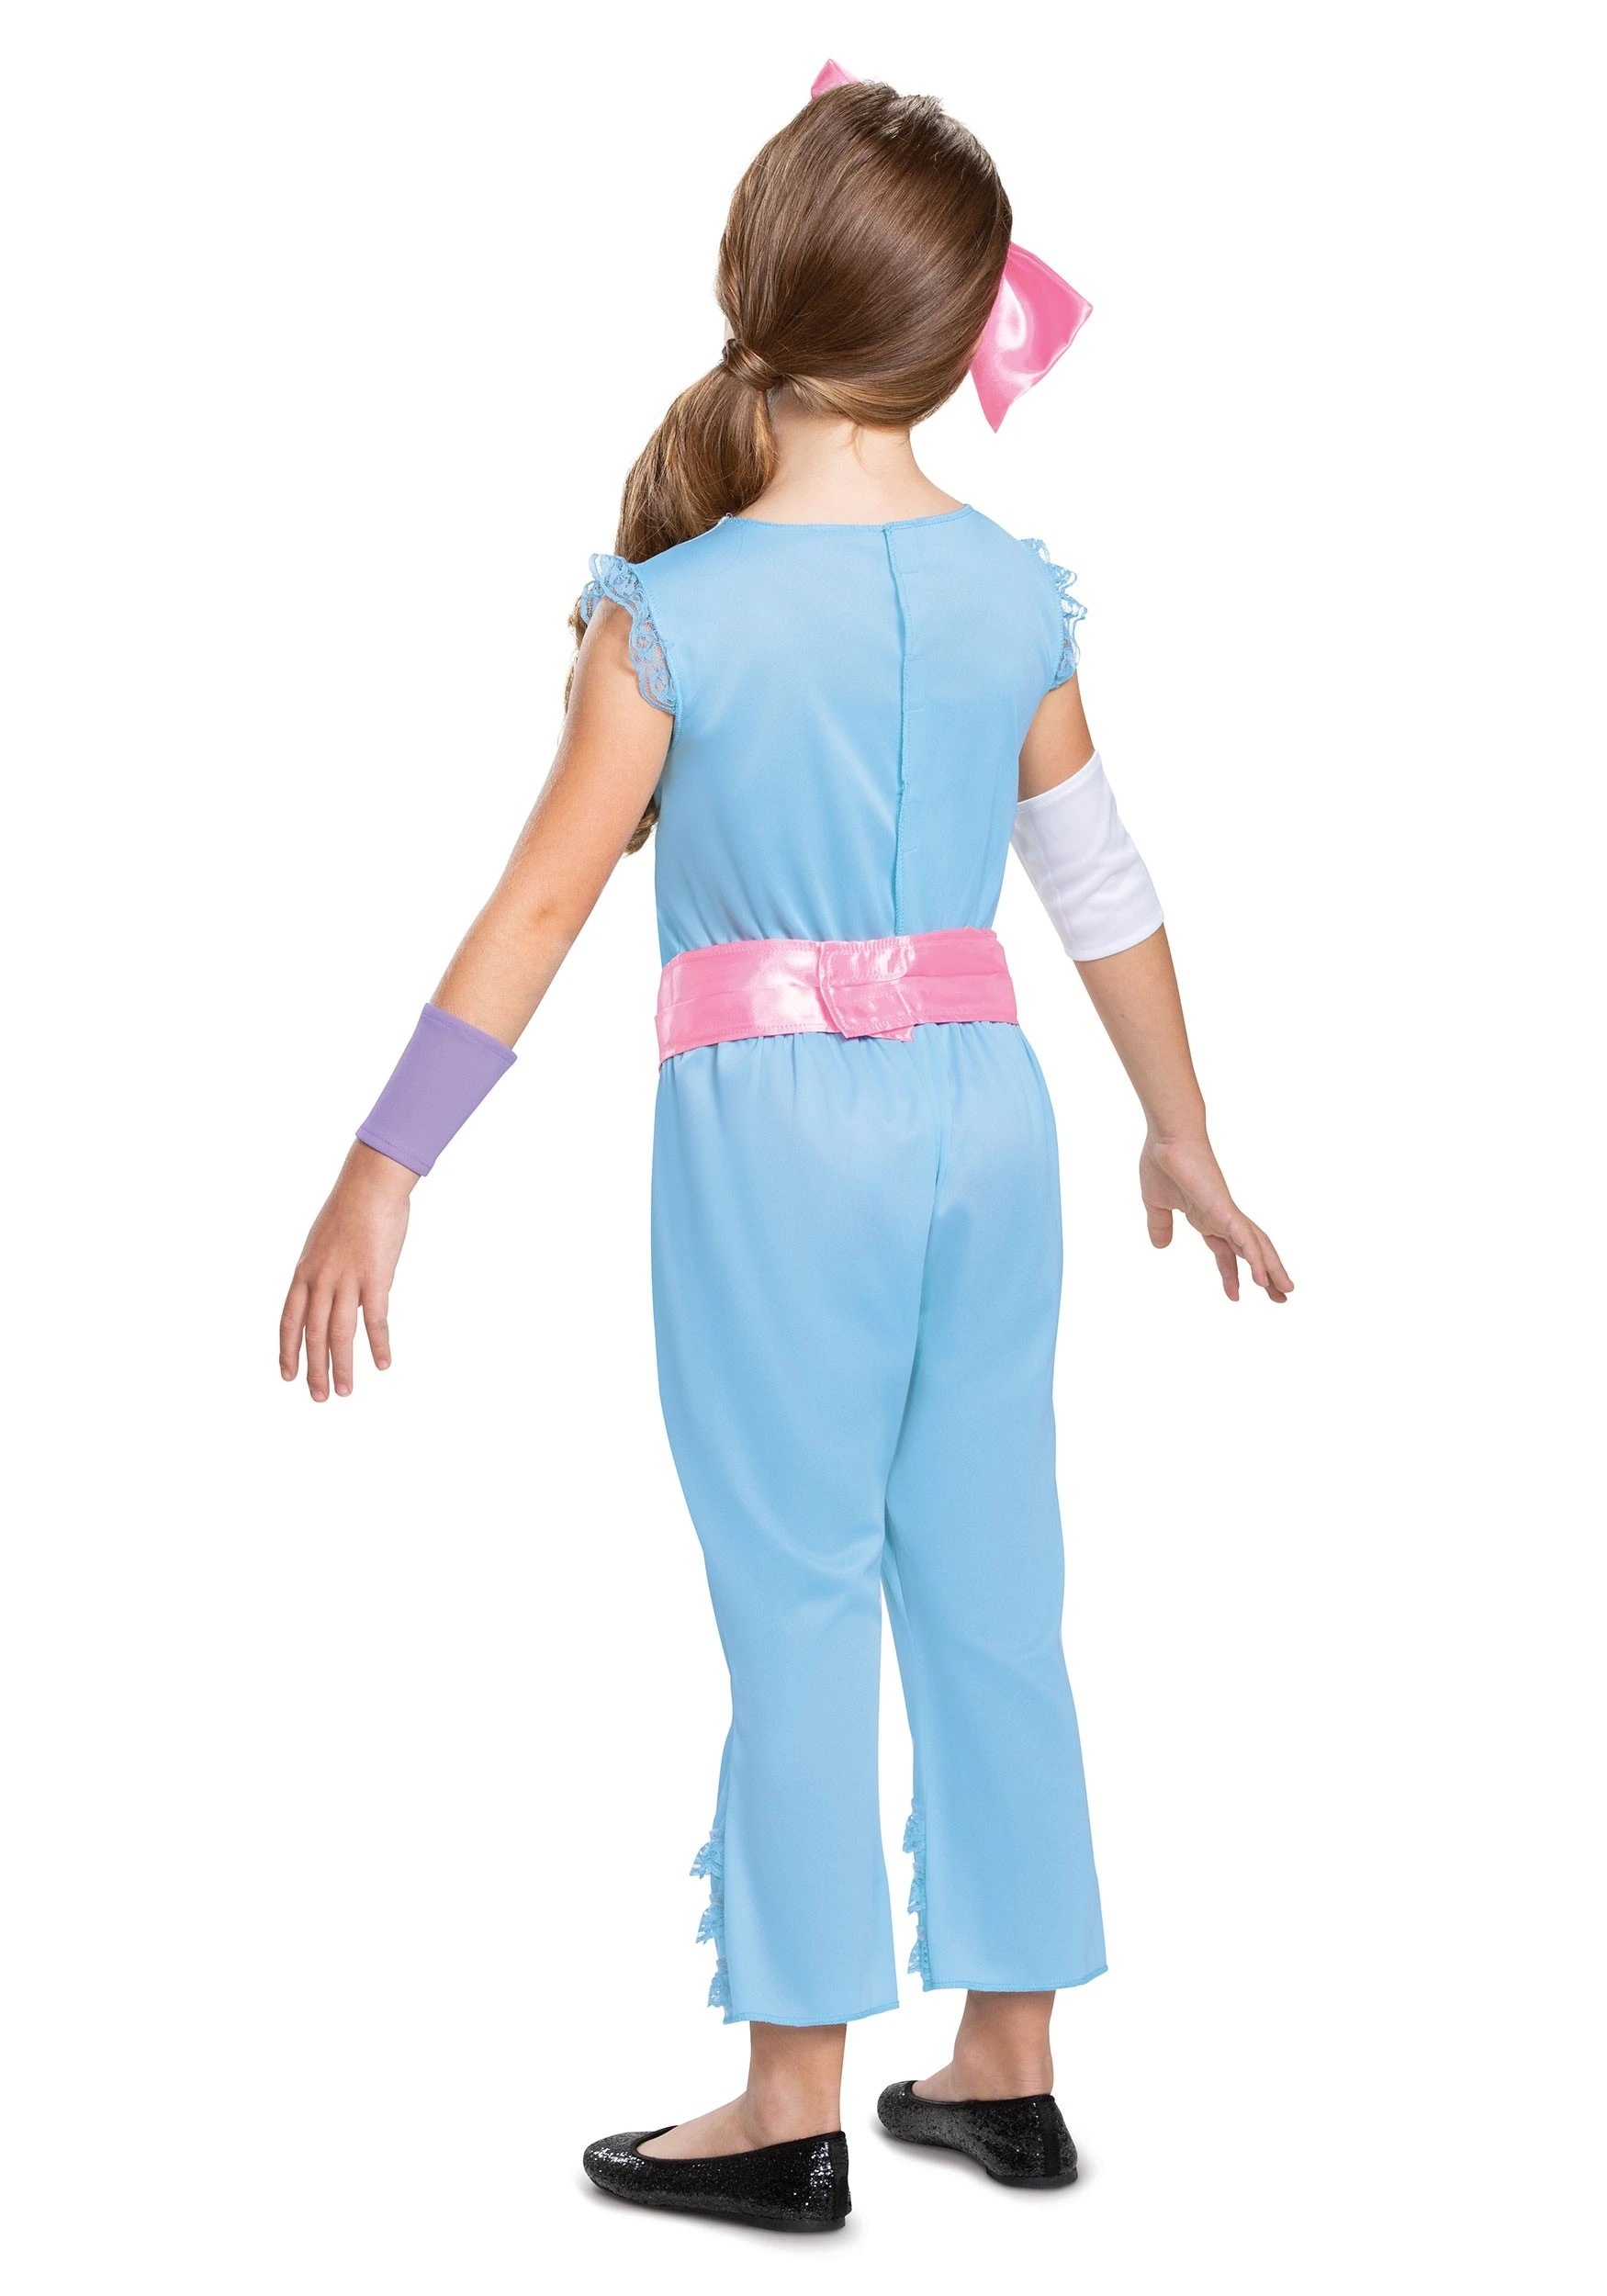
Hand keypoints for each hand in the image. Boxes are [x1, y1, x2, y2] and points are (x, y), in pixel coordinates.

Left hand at [280, 1144, 415, 1398]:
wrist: (370, 1184)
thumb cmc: (350, 1209)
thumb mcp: (322, 1241)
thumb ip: (320, 1270)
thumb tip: (325, 1291)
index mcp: (304, 1271)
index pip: (289, 1320)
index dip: (287, 1350)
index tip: (288, 1375)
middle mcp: (320, 1279)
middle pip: (314, 1334)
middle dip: (315, 1369)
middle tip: (319, 1398)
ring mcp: (347, 1279)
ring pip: (340, 1333)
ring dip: (342, 1366)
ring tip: (344, 1392)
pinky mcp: (375, 1276)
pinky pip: (375, 1319)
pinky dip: (379, 1344)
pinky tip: (383, 1363)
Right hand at [1140, 1134, 1292, 1302]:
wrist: (1167, 1139)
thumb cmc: (1162, 1162)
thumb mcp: (1156, 1204)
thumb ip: (1160, 1225)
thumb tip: (1160, 1246)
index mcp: (1207, 1217)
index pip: (1225, 1251)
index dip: (1231, 1273)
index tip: (1236, 1295)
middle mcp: (1222, 1217)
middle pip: (1252, 1251)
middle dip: (1267, 1275)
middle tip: (1281, 1298)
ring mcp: (1226, 1213)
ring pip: (1257, 1246)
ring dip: (1272, 1270)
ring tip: (1283, 1293)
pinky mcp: (1225, 1210)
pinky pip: (1245, 1239)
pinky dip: (1257, 1259)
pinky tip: (1264, 1280)